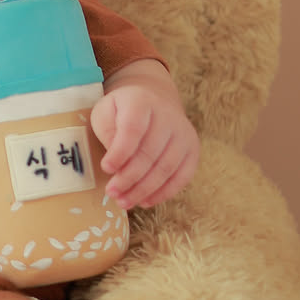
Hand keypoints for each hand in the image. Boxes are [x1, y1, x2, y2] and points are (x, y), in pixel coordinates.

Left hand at [89, 78, 199, 210]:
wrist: (154, 98)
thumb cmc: (123, 111)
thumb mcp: (105, 112)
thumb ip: (107, 133)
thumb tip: (114, 164)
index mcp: (141, 102)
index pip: (133, 130)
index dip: (120, 152)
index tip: (106, 168)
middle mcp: (168, 116)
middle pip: (150, 153)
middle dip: (129, 178)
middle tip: (112, 192)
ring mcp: (184, 133)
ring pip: (166, 168)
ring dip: (144, 190)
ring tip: (124, 201)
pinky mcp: (193, 149)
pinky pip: (182, 177)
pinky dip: (163, 193)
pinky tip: (145, 201)